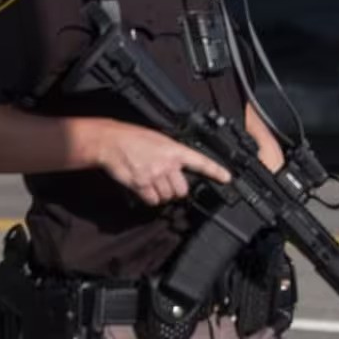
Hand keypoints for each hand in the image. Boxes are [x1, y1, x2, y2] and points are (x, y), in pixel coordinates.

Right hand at [92, 120, 231, 205]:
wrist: (111, 141)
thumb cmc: (133, 138)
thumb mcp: (159, 140)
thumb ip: (172, 154)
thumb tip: (180, 167)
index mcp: (175, 150)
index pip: (201, 161)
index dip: (216, 171)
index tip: (227, 178)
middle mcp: (167, 163)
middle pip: (182, 190)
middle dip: (176, 190)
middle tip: (167, 182)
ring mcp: (155, 175)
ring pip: (168, 197)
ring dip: (162, 194)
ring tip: (152, 182)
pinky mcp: (141, 184)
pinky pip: (153, 200)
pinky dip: (150, 198)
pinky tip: (144, 188)